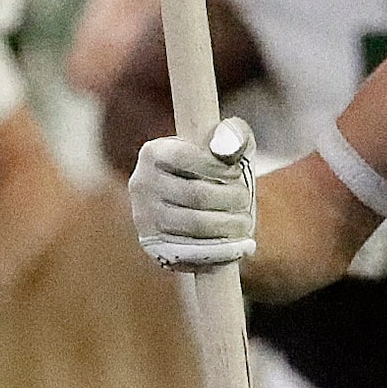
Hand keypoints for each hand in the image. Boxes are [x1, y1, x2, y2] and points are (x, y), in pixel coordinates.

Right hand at [128, 119, 254, 269]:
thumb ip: (234, 135)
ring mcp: (145, 217)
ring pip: (196, 224)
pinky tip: (242, 246)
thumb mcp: (227, 145)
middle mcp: (142, 184)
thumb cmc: (215, 169)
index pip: (186, 157)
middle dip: (231, 198)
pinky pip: (193, 252)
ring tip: (245, 221)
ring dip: (231, 225)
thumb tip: (225, 148)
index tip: (236, 173)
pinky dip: (223, 250)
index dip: (219, 168)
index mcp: (153, 153)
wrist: (198, 204)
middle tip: (244, 199)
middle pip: (196, 194)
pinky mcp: (155, 246)